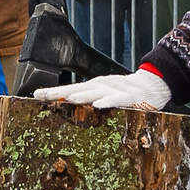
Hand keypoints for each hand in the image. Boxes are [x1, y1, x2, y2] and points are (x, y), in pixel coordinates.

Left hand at [33, 66, 170, 109]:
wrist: (153, 85)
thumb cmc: (126, 94)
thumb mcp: (104, 97)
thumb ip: (88, 101)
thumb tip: (67, 105)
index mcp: (94, 88)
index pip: (70, 90)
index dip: (53, 92)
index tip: (36, 95)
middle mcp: (101, 86)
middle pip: (78, 89)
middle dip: (60, 92)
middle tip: (43, 95)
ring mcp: (116, 90)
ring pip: (96, 93)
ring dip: (82, 95)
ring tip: (68, 98)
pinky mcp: (131, 97)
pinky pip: (118, 100)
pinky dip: (109, 102)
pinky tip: (99, 105)